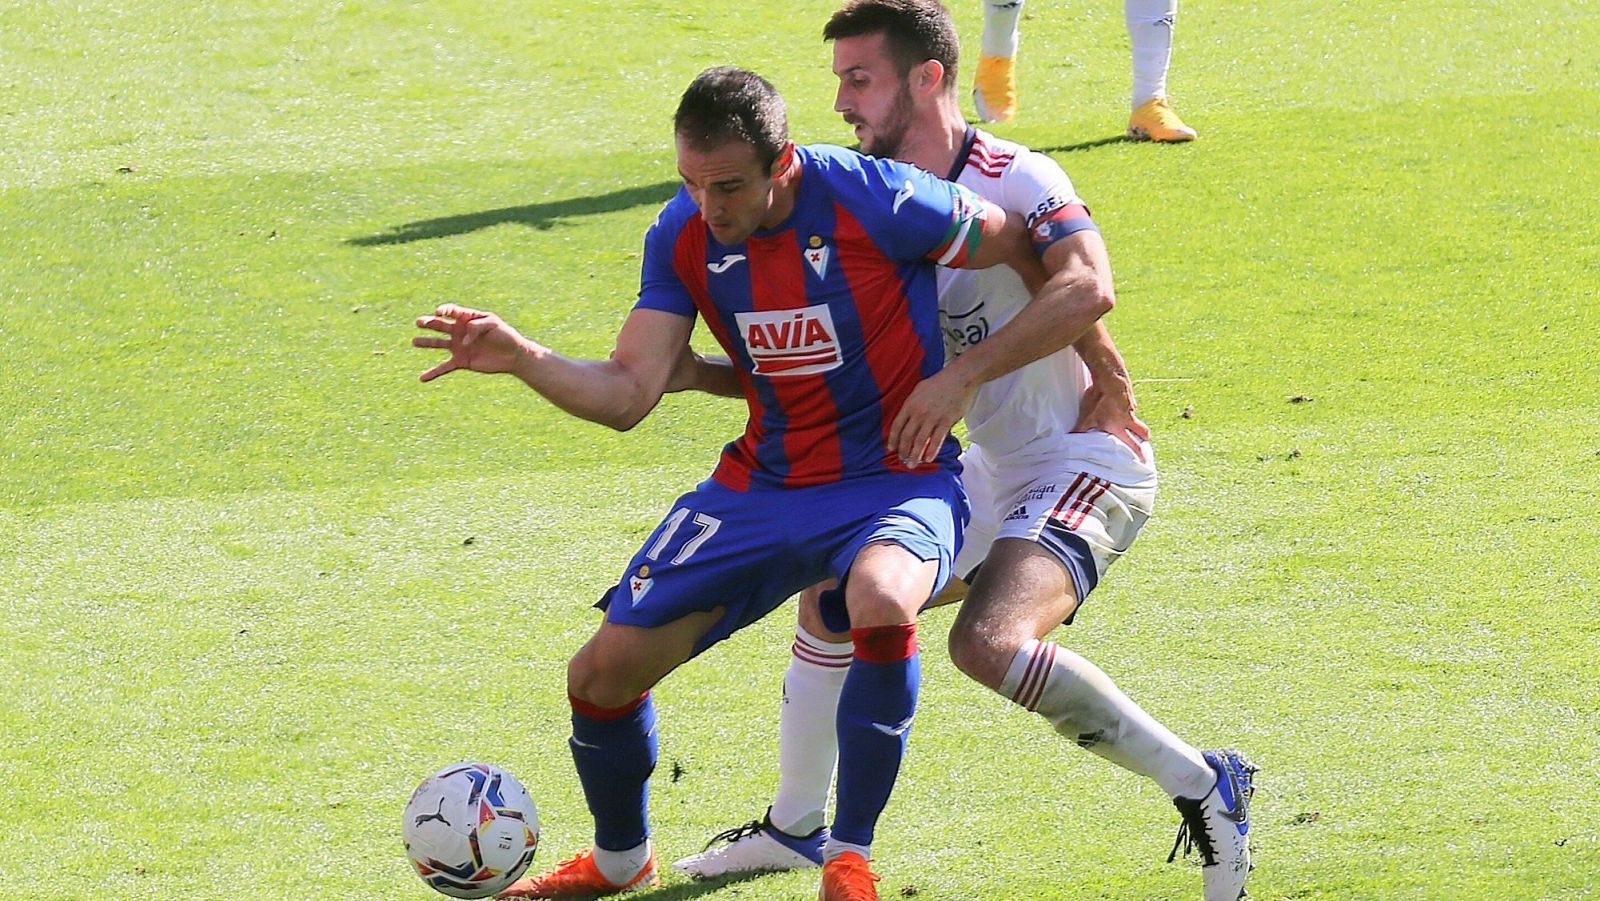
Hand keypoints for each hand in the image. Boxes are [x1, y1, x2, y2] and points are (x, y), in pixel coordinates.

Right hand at [412, 305, 529, 381]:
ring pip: (438, 344)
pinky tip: (422, 378)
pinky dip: (433, 373)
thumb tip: (463, 339)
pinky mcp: (462, 362)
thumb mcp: (493, 324)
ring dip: (426, 342)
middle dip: (429, 323)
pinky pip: (444, 367)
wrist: (513, 355)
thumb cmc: (505, 336)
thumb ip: (476, 327)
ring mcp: (459, 347)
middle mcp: (460, 332)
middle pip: (440, 325)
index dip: (444, 310)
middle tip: (419, 322)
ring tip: (414, 342)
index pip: (452, 312)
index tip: (439, 312)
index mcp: (468, 318)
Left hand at [888, 369, 977, 466]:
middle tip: (902, 460)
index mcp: (910, 404)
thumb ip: (911, 404)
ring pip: (920, 441)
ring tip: (913, 464)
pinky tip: (928, 458)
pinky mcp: (946, 421)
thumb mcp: (919, 390)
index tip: (891, 449)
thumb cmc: (939, 383)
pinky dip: (931, 451)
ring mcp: (932, 418)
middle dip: (903, 451)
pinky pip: (937, 440)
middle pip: (907, 436)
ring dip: (915, 455)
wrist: (959, 378)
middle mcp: (919, 413)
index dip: (893, 439)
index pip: (897, 426)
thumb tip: (906, 417)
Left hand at [1071, 382, 1149, 460]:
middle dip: (1144, 437)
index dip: (1139, 454)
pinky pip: (1130, 404)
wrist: (1110, 378)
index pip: (1132, 445)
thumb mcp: (1086, 418)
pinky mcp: (1130, 395)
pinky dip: (1126, 406)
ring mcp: (1131, 406)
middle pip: (1143, 432)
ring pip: (1136, 417)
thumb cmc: (1099, 400)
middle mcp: (1129, 418)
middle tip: (1143, 441)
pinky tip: (1118, 403)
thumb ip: (1080, 430)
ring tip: (1126, 421)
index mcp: (1120, 427)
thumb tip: (1070, 438)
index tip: (1144, 461)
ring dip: (1133, 421)